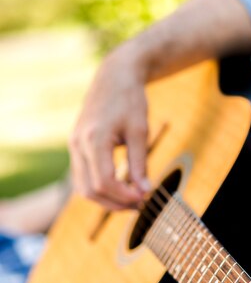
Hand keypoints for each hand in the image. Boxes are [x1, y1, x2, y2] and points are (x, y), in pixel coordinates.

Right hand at [69, 48, 149, 209]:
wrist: (114, 77)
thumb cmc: (130, 101)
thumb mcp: (140, 131)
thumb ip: (140, 163)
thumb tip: (145, 191)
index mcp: (94, 139)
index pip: (104, 182)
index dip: (124, 196)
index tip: (144, 198)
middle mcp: (78, 144)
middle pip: (90, 190)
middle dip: (115, 203)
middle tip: (140, 204)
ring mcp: (73, 146)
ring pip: (83, 187)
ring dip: (106, 199)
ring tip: (132, 200)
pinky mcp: (76, 147)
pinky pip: (82, 177)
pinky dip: (100, 188)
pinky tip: (121, 188)